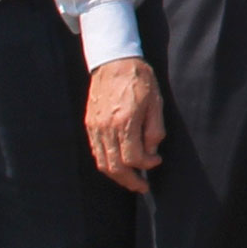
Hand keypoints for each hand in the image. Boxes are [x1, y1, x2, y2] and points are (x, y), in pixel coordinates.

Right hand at [86, 58, 166, 192]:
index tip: (156, 161)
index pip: (133, 158)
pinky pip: (96, 151)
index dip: (146, 165)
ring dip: (117, 175)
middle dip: (130, 181)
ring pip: (102, 162)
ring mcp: (95, 126)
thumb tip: (151, 151)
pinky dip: (106, 162)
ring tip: (130, 179)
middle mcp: (106, 127)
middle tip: (142, 186)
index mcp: (125, 122)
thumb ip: (154, 130)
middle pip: (114, 167)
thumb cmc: (139, 79)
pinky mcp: (90, 123)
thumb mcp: (156, 102)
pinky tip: (118, 163)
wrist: (114, 60)